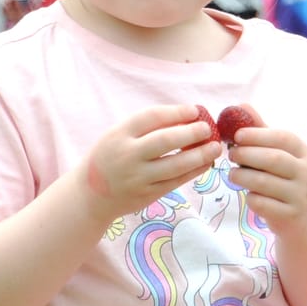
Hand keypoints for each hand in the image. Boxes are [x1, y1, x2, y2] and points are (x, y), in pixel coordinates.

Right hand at [81, 105, 220, 217]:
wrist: (91, 195)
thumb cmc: (110, 157)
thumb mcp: (118, 136)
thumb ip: (145, 128)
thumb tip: (186, 116)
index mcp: (119, 135)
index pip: (151, 117)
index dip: (176, 112)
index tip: (195, 110)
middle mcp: (127, 156)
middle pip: (165, 140)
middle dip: (191, 132)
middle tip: (208, 128)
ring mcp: (138, 177)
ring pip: (175, 165)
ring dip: (200, 155)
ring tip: (215, 147)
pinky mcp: (147, 194)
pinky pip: (176, 181)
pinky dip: (194, 171)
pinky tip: (206, 163)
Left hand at [227, 124, 306, 235]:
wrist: (304, 216)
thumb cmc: (284, 178)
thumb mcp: (278, 153)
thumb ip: (261, 131)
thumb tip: (241, 106)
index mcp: (303, 152)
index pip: (283, 138)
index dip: (258, 135)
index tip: (237, 135)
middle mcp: (305, 172)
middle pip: (274, 159)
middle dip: (247, 155)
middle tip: (230, 154)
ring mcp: (299, 194)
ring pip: (264, 182)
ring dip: (242, 176)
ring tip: (232, 174)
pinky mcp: (289, 214)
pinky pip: (262, 204)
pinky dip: (250, 197)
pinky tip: (248, 194)